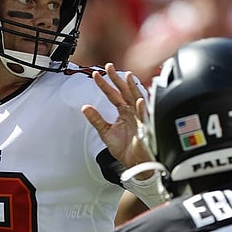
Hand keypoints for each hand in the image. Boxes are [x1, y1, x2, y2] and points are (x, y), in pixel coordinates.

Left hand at [81, 63, 153, 178]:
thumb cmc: (125, 150)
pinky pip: (145, 116)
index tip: (95, 75)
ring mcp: (140, 118)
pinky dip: (143, 109)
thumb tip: (85, 108)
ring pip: (137, 99)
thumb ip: (96, 119)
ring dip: (132, 88)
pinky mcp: (146, 128)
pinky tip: (139, 100)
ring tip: (127, 76)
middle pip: (125, 91)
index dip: (104, 85)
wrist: (135, 163)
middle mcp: (132, 112)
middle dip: (117, 79)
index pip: (113, 95)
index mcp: (124, 112)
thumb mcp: (106, 133)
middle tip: (109, 67)